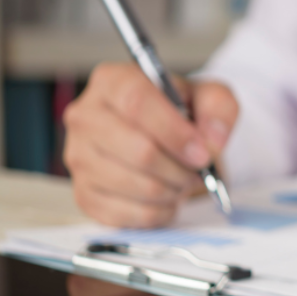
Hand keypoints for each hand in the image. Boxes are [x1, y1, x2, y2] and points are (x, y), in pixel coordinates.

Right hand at [63, 62, 237, 226]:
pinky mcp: (83, 194)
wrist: (164, 137)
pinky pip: (127, 214)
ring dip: (172, 190)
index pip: (137, 103)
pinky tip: (165, 197)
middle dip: (180, 168)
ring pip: (135, 185)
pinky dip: (158, 212)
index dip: (175, 132)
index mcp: (112, 81)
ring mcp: (78, 157)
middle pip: (138, 150)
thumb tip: (212, 141)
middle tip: (197, 169)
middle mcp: (85, 116)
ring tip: (182, 180)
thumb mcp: (208, 96)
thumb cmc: (181, 113)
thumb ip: (219, 108)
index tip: (202, 153)